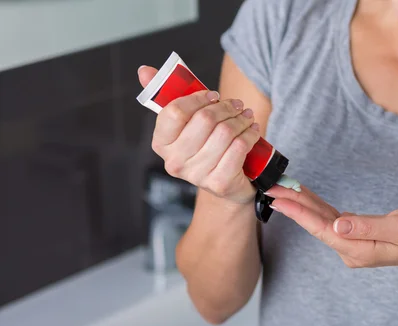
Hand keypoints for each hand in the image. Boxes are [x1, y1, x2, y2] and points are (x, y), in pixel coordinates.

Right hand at [138, 66, 259, 203]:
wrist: (226, 183)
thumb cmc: (206, 146)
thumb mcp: (187, 123)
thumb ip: (167, 96)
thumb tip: (144, 70)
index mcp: (161, 143)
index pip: (175, 111)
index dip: (198, 98)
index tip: (214, 95)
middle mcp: (175, 162)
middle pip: (204, 119)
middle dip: (226, 107)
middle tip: (237, 105)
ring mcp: (196, 175)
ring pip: (225, 132)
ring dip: (241, 120)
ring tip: (246, 116)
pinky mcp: (219, 183)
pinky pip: (239, 147)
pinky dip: (250, 135)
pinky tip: (252, 130)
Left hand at [266, 185, 397, 270]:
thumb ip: (368, 226)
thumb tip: (339, 224)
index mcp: (358, 250)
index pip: (322, 229)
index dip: (299, 213)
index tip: (279, 200)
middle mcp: (350, 250)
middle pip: (316, 225)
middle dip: (294, 206)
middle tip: (271, 188)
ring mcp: (351, 244)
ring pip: (321, 221)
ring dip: (302, 205)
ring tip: (282, 188)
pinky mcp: (355, 236)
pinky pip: (331, 220)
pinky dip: (317, 207)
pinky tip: (304, 196)